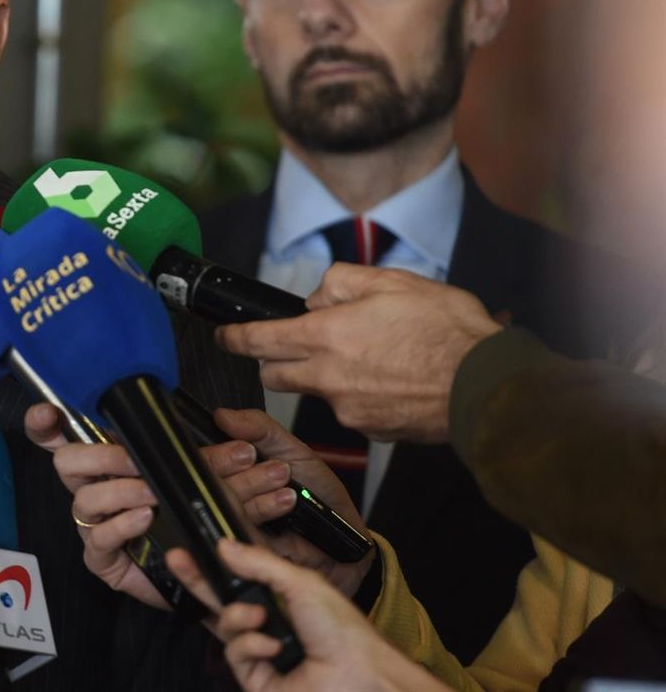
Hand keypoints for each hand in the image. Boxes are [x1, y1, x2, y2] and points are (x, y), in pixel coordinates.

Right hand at [24, 402, 257, 608]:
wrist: (205, 570)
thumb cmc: (195, 516)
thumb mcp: (206, 480)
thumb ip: (215, 460)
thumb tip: (237, 441)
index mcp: (106, 463)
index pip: (62, 436)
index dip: (45, 423)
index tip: (46, 411)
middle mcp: (91, 489)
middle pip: (66, 462)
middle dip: (100, 457)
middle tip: (132, 460)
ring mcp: (92, 524)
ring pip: (85, 499)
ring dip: (121, 491)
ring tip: (152, 495)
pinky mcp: (102, 559)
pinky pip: (100, 538)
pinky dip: (123, 525)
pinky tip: (145, 518)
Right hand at [169, 539, 446, 691]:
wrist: (359, 674)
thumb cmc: (343, 632)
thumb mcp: (302, 582)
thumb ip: (260, 563)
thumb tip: (225, 546)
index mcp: (280, 599)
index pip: (237, 579)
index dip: (212, 565)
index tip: (190, 548)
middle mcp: (268, 625)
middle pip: (221, 602)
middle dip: (199, 582)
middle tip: (178, 561)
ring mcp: (261, 653)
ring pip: (225, 627)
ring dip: (238, 617)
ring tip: (260, 617)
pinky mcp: (255, 678)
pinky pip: (235, 654)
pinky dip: (251, 645)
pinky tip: (271, 646)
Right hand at [209, 409, 373, 596]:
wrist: (342, 535)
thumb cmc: (318, 492)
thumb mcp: (293, 450)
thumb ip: (260, 428)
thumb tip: (223, 415)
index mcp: (233, 467)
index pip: (206, 457)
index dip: (221, 453)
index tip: (246, 449)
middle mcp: (229, 491)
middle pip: (211, 481)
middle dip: (246, 473)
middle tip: (277, 469)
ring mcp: (235, 519)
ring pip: (227, 502)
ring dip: (260, 490)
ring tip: (289, 487)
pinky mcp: (245, 544)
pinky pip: (241, 528)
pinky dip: (265, 510)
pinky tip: (286, 502)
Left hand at [217, 266, 499, 442]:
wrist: (489, 386)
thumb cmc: (447, 330)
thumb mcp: (392, 281)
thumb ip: (341, 283)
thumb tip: (318, 299)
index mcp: (326, 337)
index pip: (259, 342)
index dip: (234, 338)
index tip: (225, 337)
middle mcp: (329, 379)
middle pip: (276, 376)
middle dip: (276, 361)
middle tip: (299, 345)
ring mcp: (350, 411)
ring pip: (317, 393)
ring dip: (327, 377)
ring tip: (371, 357)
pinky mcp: (374, 432)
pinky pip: (352, 411)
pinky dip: (361, 396)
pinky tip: (392, 381)